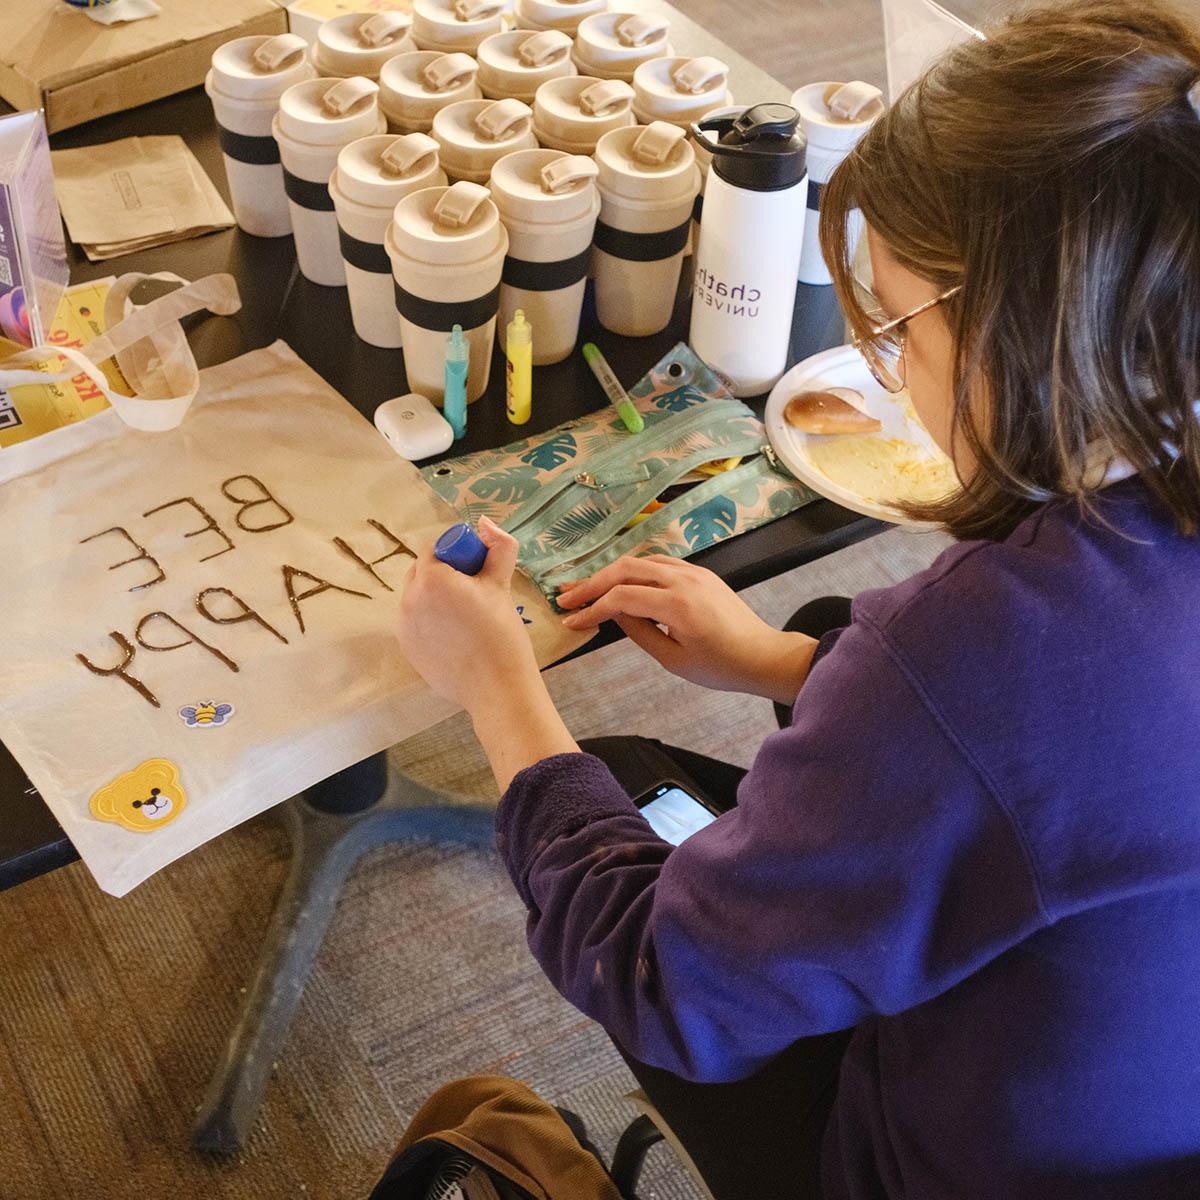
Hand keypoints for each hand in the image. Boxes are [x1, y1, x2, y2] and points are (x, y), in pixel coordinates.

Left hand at [397, 517, 578, 791]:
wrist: (496, 688)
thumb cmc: (502, 633)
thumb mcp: (502, 585)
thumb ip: (498, 547)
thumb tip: (484, 522)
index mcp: (431, 578)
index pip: (434, 548)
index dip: (455, 553)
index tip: (476, 569)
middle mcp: (409, 598)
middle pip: (421, 570)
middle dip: (443, 572)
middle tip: (472, 591)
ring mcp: (404, 625)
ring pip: (416, 597)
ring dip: (435, 596)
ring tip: (465, 616)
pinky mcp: (406, 647)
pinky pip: (415, 621)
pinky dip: (430, 620)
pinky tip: (455, 636)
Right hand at [557, 555, 817, 705]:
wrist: (762, 655)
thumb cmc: (719, 667)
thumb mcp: (673, 659)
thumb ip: (639, 632)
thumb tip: (611, 614)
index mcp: (677, 605)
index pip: (621, 598)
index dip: (592, 608)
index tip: (569, 620)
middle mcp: (683, 579)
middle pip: (625, 569)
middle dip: (592, 582)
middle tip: (565, 597)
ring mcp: (693, 571)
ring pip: (640, 561)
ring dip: (610, 573)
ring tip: (585, 588)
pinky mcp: (699, 572)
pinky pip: (658, 563)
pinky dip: (633, 571)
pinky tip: (618, 582)